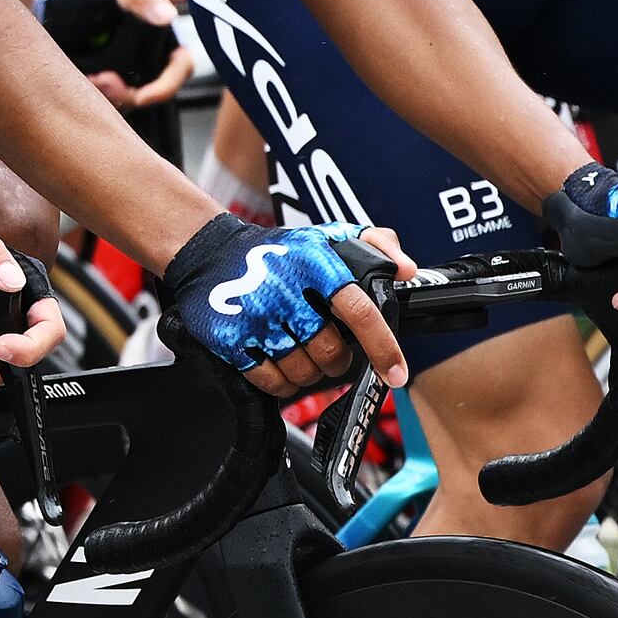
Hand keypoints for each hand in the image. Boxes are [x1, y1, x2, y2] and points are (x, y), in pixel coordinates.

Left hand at [39, 0, 195, 107]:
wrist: (61, 14)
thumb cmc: (94, 1)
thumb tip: (169, 15)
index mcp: (167, 41)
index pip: (181, 68)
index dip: (165, 87)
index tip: (140, 97)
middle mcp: (155, 64)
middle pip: (151, 92)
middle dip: (125, 94)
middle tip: (99, 80)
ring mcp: (133, 80)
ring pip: (127, 101)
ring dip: (107, 95)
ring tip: (87, 75)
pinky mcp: (111, 91)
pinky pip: (108, 103)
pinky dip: (96, 95)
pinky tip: (83, 79)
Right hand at [158, 210, 410, 392]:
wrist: (210, 252)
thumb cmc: (279, 250)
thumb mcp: (328, 234)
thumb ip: (375, 244)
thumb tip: (406, 270)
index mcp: (317, 266)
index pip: (360, 312)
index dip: (383, 347)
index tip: (396, 374)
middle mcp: (288, 292)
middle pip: (331, 353)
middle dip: (338, 361)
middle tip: (332, 352)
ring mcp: (257, 318)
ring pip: (303, 373)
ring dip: (310, 373)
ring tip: (303, 354)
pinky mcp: (232, 339)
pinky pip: (271, 382)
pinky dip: (283, 383)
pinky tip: (282, 366)